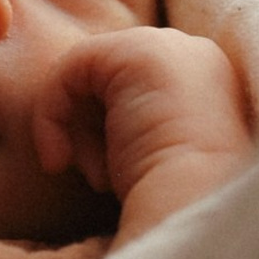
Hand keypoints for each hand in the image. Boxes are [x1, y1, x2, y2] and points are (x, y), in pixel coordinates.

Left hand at [32, 27, 252, 245]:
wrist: (198, 210)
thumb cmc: (177, 208)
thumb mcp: (158, 162)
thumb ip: (133, 133)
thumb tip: (96, 141)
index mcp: (207, 87)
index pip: (134, 93)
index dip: (107, 134)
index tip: (102, 181)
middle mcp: (194, 59)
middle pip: (110, 81)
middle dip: (91, 132)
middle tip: (97, 179)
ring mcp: (171, 49)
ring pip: (87, 75)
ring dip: (76, 132)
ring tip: (96, 177)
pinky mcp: (137, 51)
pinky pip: (69, 67)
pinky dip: (51, 114)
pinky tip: (59, 159)